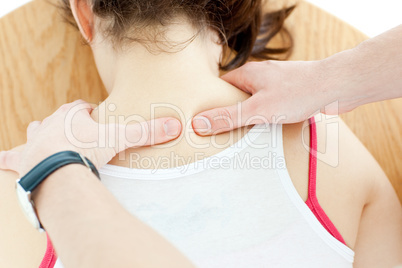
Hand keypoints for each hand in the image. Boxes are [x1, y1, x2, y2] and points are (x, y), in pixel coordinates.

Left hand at [0, 99, 181, 175]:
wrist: (55, 170)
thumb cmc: (85, 149)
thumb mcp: (119, 138)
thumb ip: (146, 131)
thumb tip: (176, 124)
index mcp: (70, 116)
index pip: (82, 109)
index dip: (91, 114)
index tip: (98, 121)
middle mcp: (49, 125)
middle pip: (58, 120)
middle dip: (67, 125)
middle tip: (77, 136)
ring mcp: (33, 142)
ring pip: (36, 133)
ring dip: (42, 137)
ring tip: (49, 143)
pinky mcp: (22, 161)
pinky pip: (11, 158)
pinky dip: (9, 160)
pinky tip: (3, 161)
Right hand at [192, 60, 334, 134]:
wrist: (337, 86)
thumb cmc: (299, 92)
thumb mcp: (257, 109)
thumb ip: (228, 117)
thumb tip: (199, 122)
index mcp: (248, 74)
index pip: (220, 87)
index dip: (211, 104)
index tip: (204, 121)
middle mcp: (260, 77)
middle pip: (237, 96)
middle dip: (231, 114)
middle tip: (222, 134)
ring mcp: (276, 85)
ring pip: (255, 103)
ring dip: (250, 118)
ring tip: (243, 137)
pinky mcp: (290, 94)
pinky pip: (271, 108)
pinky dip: (266, 119)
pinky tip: (267, 133)